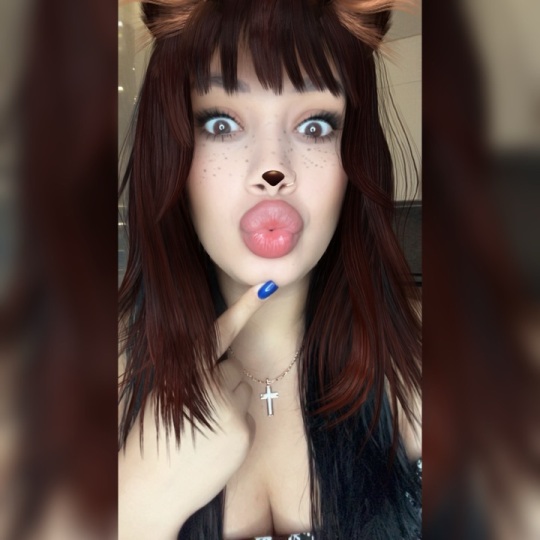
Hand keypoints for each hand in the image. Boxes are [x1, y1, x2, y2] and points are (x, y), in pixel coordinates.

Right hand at [118, 281, 277, 539]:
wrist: (148, 492)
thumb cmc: (153, 440)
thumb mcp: (167, 397)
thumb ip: (193, 376)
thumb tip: (223, 367)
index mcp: (184, 373)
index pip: (217, 334)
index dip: (243, 307)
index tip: (265, 286)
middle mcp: (209, 387)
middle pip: (232, 368)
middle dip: (222, 382)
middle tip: (200, 410)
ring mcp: (229, 410)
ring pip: (242, 389)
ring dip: (230, 403)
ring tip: (207, 428)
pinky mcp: (243, 432)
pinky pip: (248, 415)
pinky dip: (236, 426)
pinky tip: (216, 443)